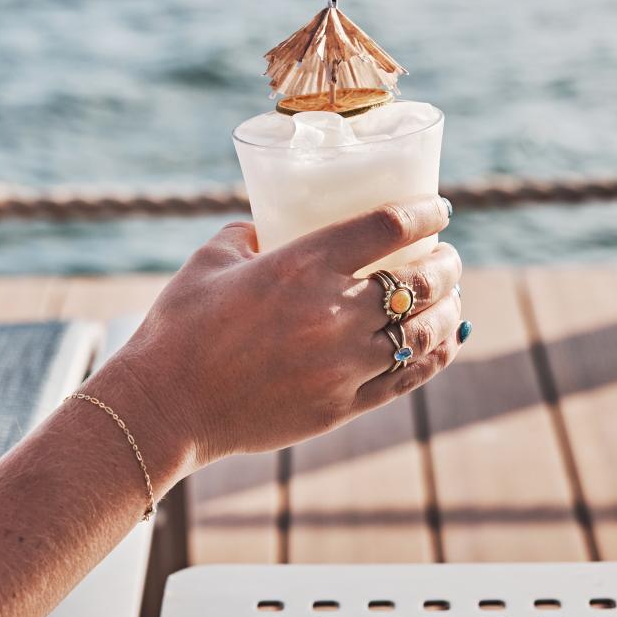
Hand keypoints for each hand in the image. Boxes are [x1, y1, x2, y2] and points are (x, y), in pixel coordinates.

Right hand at [110, 195, 463, 474]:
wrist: (165, 406)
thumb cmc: (180, 327)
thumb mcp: (210, 260)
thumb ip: (247, 233)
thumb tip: (268, 226)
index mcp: (300, 264)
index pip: (387, 226)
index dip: (426, 212)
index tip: (440, 209)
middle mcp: (331, 311)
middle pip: (419, 280)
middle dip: (447, 265)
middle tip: (448, 257)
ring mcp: (341, 364)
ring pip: (422, 332)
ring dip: (447, 310)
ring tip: (451, 299)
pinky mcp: (340, 407)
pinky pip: (405, 379)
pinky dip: (435, 357)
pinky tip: (445, 343)